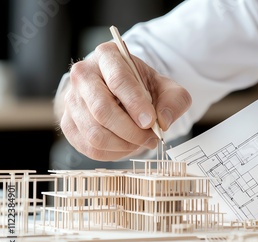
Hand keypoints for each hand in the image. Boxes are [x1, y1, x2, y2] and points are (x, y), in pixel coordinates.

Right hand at [57, 41, 191, 160]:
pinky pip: (89, 147)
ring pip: (95, 133)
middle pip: (102, 110)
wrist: (125, 95)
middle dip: (131, 131)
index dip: (136, 104)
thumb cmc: (145, 88)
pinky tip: (126, 145)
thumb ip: (174, 101)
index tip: (151, 121)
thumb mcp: (167, 88)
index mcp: (108, 56)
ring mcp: (71, 100)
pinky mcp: (67, 124)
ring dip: (124, 145)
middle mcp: (83, 75)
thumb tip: (163, 121)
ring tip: (141, 141)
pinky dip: (113, 153)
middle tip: (151, 138)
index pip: (119, 80)